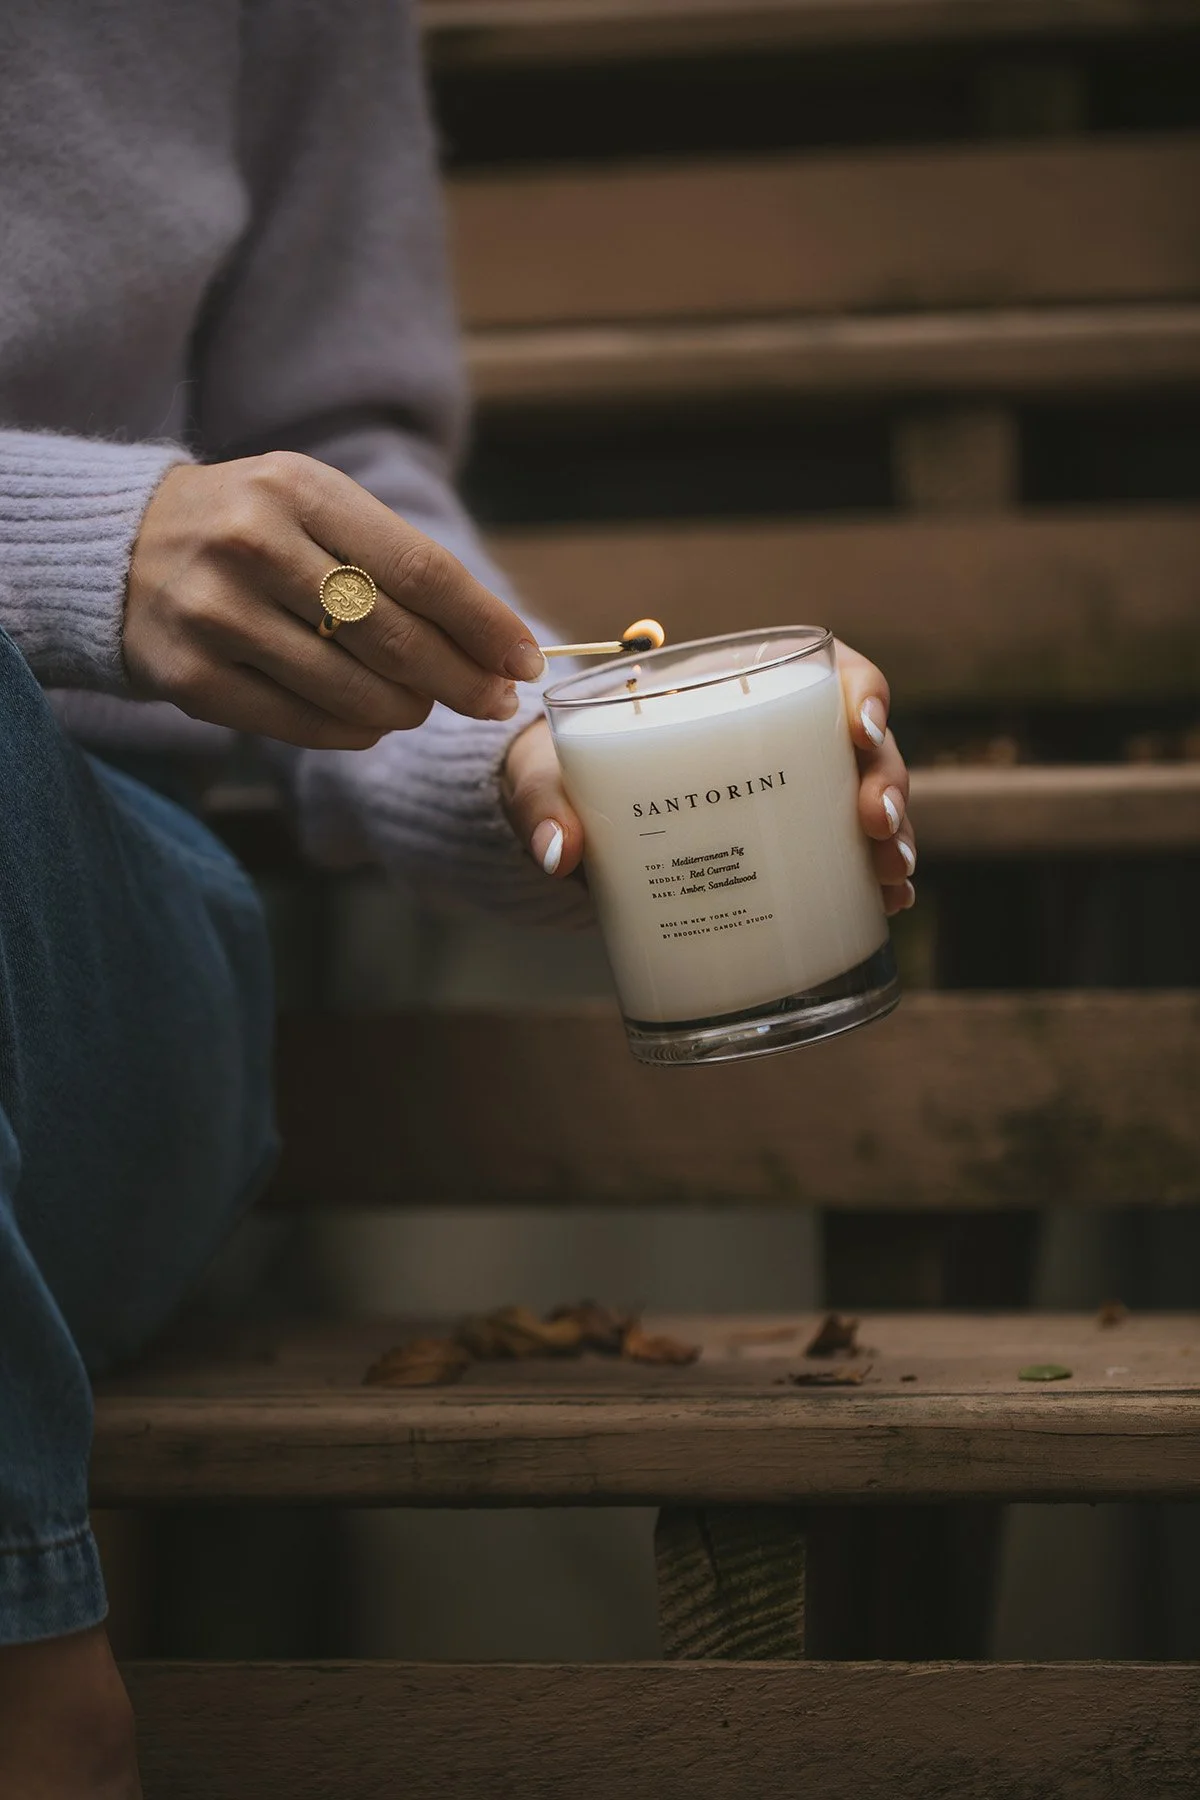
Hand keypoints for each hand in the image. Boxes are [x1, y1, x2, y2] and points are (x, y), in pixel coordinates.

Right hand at [124, 453, 545, 747]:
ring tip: (418, 705)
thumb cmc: (253, 528)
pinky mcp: (191, 677)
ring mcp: (217, 614)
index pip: (421, 570)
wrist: (121, 549)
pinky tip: (368, 722)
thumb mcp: (316, 506)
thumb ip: (397, 562)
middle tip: (491, 703)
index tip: (525, 662)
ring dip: (406, 712)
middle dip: (460, 681)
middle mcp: (254, 545)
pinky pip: (302, 725)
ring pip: (353, 693)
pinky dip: (352, 733)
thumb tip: (497, 646)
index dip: (484, 626)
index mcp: (299, 489)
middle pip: (394, 638)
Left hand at [503, 640, 915, 914]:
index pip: (824, 673)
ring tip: (891, 879)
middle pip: (862, 746)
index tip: (858, 727)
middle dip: (884, 782)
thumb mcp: (547, 778)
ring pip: (867, 803)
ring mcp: (792, 800)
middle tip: (874, 826)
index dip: (860, 691)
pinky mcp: (788, 854)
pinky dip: (874, 885)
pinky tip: (888, 908)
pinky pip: (849, 863)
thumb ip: (545, 802)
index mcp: (735, 695)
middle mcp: (780, 742)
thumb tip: (559, 851)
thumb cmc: (566, 777)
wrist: (569, 827)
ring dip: (892, 836)